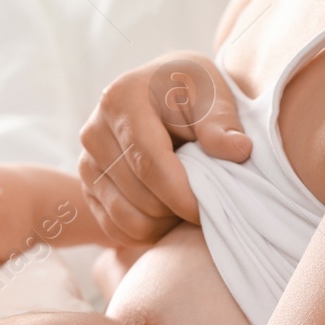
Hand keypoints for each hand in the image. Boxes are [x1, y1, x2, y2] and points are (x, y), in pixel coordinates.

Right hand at [79, 52, 252, 245]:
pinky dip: (147, 232)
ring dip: (164, 224)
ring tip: (187, 203)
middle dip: (178, 210)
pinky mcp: (87, 187)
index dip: (183, 195)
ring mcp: (86, 162)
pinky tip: (168, 212)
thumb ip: (222, 124)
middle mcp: (94, 132)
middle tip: (206, 200)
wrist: (159, 94)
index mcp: (122, 100)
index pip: (150, 164)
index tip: (210, 210)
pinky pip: (116, 229)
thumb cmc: (190, 92)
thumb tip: (239, 149)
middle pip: (140, 196)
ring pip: (128, 219)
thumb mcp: (211, 95)